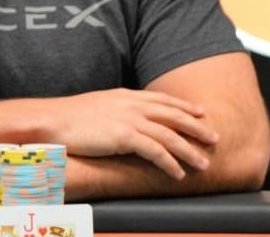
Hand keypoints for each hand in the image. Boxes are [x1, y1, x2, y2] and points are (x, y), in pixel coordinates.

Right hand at [51, 88, 218, 179]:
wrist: (54, 120)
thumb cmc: (70, 116)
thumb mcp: (98, 104)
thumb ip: (116, 109)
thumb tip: (123, 116)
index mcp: (126, 96)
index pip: (162, 100)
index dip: (184, 106)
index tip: (200, 112)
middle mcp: (132, 105)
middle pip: (173, 115)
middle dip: (197, 127)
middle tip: (214, 137)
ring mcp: (129, 120)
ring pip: (169, 136)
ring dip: (189, 150)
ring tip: (204, 163)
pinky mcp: (124, 137)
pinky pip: (155, 152)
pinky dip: (170, 163)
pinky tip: (179, 173)